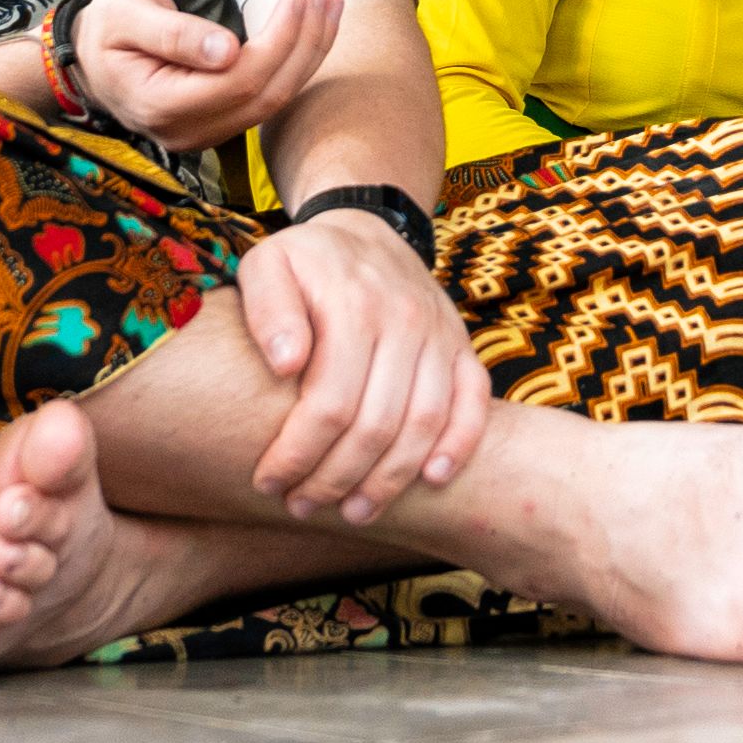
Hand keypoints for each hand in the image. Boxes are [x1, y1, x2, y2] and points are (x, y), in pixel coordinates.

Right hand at [63, 0, 339, 153]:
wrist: (90, 60)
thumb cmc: (107, 29)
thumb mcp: (127, 16)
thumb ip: (175, 34)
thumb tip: (227, 50)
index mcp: (159, 105)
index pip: (239, 80)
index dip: (278, 40)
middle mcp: (186, 132)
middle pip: (265, 94)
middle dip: (304, 43)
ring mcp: (205, 136)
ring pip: (274, 100)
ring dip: (309, 52)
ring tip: (331, 4)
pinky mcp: (219, 126)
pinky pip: (267, 99)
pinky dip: (296, 63)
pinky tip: (314, 30)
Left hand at [233, 207, 491, 525]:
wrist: (366, 230)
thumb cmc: (306, 262)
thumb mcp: (267, 266)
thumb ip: (268, 310)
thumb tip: (285, 364)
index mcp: (354, 305)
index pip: (329, 402)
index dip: (298, 453)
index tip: (269, 482)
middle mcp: (405, 320)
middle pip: (377, 423)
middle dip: (336, 478)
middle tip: (302, 507)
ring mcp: (440, 334)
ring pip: (425, 423)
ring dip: (391, 479)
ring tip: (355, 512)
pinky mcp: (462, 347)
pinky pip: (474, 402)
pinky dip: (459, 445)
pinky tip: (432, 480)